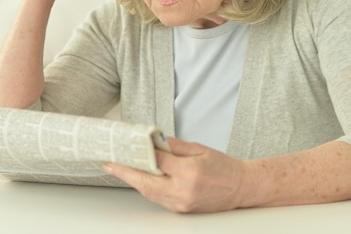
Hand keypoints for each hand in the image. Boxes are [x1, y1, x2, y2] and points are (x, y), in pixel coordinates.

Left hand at [103, 137, 247, 212]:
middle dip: (126, 172)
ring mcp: (181, 203)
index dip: (140, 153)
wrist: (241, 188)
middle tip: (110, 163)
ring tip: (119, 169)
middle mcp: (184, 190)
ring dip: (133, 181)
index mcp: (190, 171)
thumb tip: (153, 140)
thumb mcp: (199, 148)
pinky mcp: (181, 209)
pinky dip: (146, 188)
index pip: (157, 161)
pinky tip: (138, 179)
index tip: (126, 146)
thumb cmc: (223, 166)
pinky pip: (157, 198)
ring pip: (149, 192)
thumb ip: (174, 145)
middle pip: (147, 181)